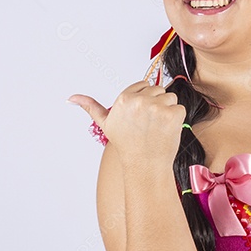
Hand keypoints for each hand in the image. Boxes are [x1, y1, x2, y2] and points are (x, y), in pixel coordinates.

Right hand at [68, 80, 185, 161]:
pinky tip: (166, 131)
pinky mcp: (172, 114)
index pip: (144, 85)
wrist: (144, 165)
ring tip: (157, 128)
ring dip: (167, 111)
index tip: (141, 117)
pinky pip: (180, 108)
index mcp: (124, 98)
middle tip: (148, 124)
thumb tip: (71, 98)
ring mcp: (157, 107)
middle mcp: (139, 100)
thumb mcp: (106, 124)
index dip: (145, 101)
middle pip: (158, 89)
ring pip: (170, 98)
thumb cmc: (127, 144)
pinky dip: (176, 120)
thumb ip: (91, 107)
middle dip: (156, 105)